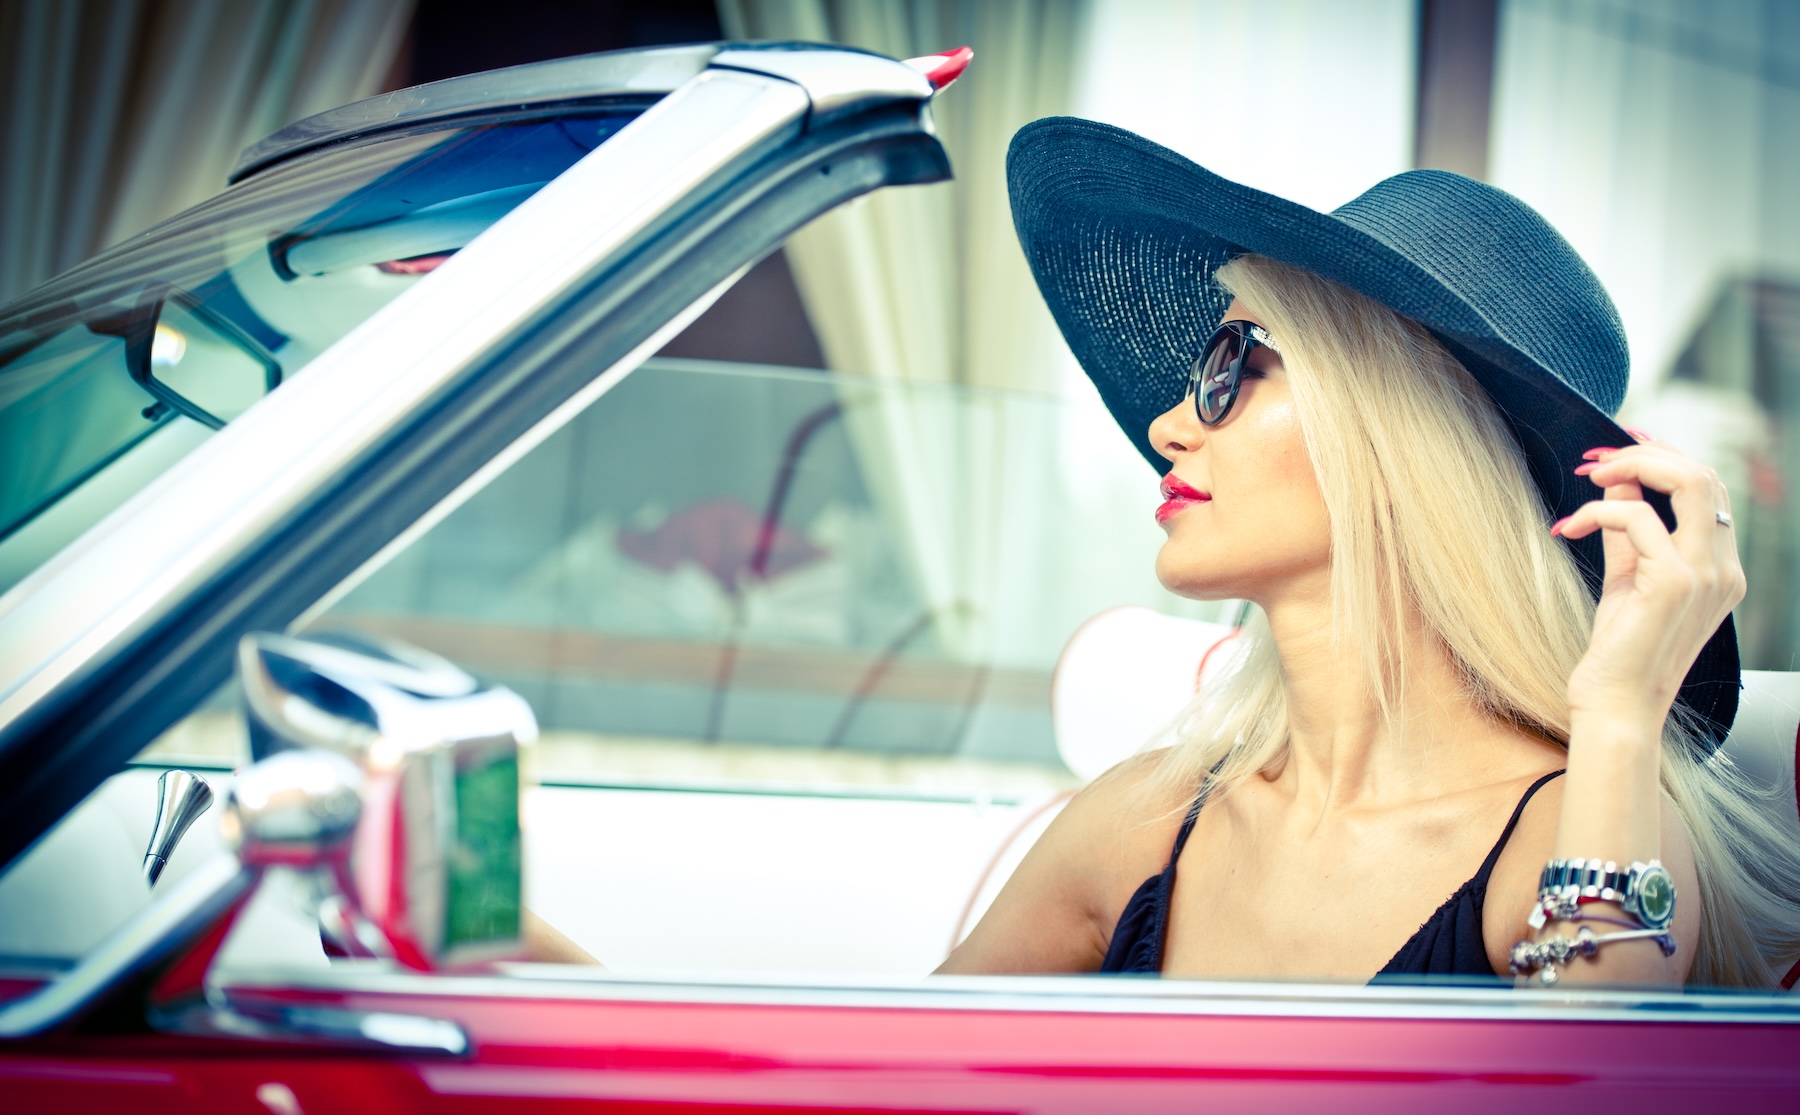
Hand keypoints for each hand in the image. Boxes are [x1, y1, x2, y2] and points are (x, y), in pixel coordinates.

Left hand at [1553, 433, 1744, 730]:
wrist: (1616, 704)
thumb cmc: (1619, 648)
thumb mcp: (1628, 577)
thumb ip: (1630, 531)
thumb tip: (1618, 483)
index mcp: (1721, 568)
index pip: (1710, 490)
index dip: (1665, 458)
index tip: (1618, 451)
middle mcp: (1725, 569)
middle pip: (1706, 475)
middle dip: (1648, 453)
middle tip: (1597, 460)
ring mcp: (1707, 574)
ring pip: (1690, 481)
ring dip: (1630, 466)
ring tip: (1587, 476)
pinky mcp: (1675, 582)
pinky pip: (1636, 517)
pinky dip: (1596, 511)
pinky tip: (1568, 527)